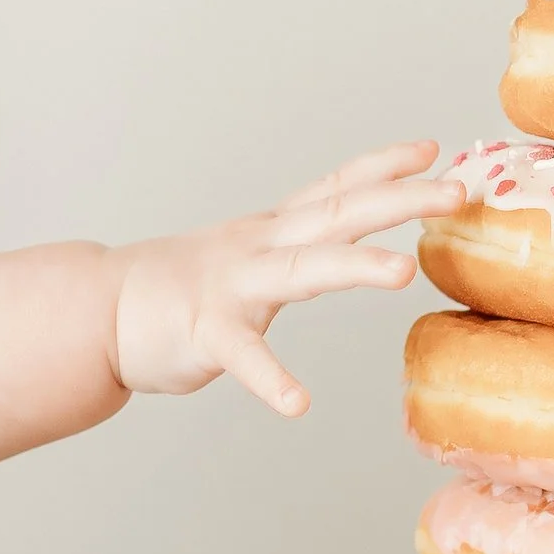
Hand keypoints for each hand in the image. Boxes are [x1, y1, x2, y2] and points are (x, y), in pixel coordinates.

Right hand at [111, 142, 461, 416]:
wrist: (96, 311)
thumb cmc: (172, 291)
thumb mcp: (241, 256)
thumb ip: (289, 250)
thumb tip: (335, 242)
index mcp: (270, 233)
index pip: (335, 188)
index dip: (384, 167)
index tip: (434, 150)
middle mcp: (259, 249)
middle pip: (338, 215)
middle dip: (400, 200)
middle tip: (458, 191)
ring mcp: (232, 289)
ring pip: (303, 270)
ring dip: (355, 266)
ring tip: (404, 271)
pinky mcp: (206, 335)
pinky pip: (245, 359)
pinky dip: (271, 380)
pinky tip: (298, 403)